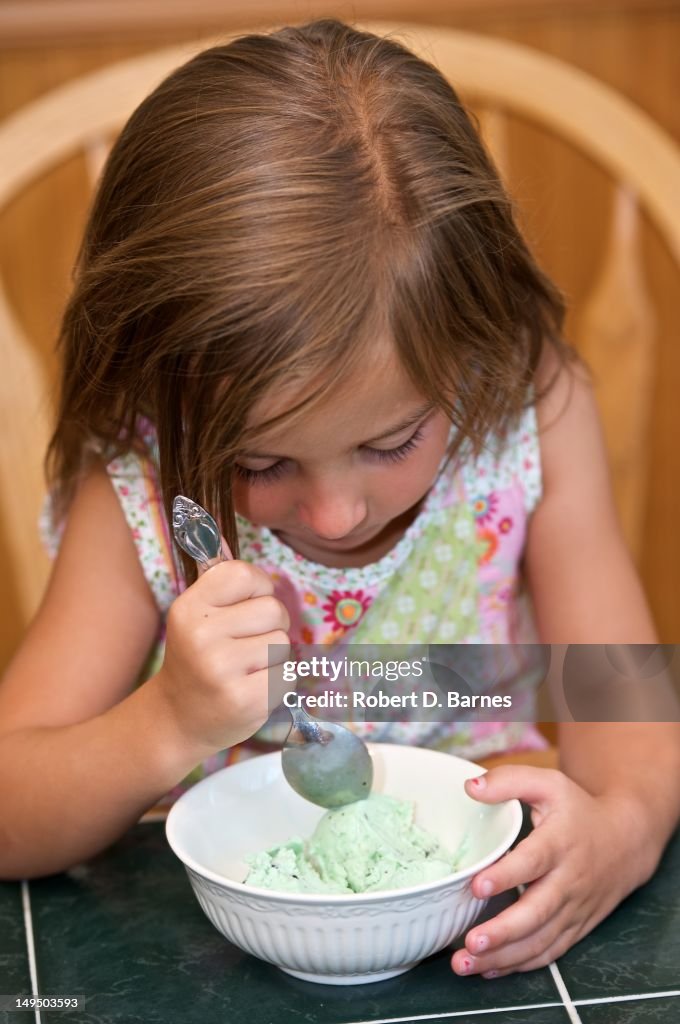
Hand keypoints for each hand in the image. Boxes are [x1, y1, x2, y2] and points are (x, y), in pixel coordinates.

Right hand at [156, 559, 290, 754]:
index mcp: (189, 609)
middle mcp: (201, 636)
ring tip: (247, 667)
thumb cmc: (197, 660)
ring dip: (273, 655)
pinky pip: (287, 673)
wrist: (178, 719)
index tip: (249, 604)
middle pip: (273, 609)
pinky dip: (277, 680)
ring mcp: (222, 670)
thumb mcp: (195, 618)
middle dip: (271, 624)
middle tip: (249, 642)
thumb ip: (225, 590)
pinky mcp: (246, 699)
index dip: (258, 587)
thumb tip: (250, 564)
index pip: (243, 574)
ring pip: (282, 642)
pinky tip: (252, 687)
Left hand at [451, 766, 650, 977]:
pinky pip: (549, 952)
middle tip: (471, 941)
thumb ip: (509, 781)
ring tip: (467, 963)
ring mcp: (573, 909)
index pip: (533, 862)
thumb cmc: (578, 811)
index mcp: (560, 843)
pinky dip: (520, 964)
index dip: (506, 875)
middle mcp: (568, 881)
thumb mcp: (549, 784)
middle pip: (537, 913)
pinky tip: (489, 968)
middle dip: (503, 931)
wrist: (625, 841)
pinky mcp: (575, 927)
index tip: (477, 886)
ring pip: (540, 940)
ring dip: (503, 956)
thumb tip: (470, 786)